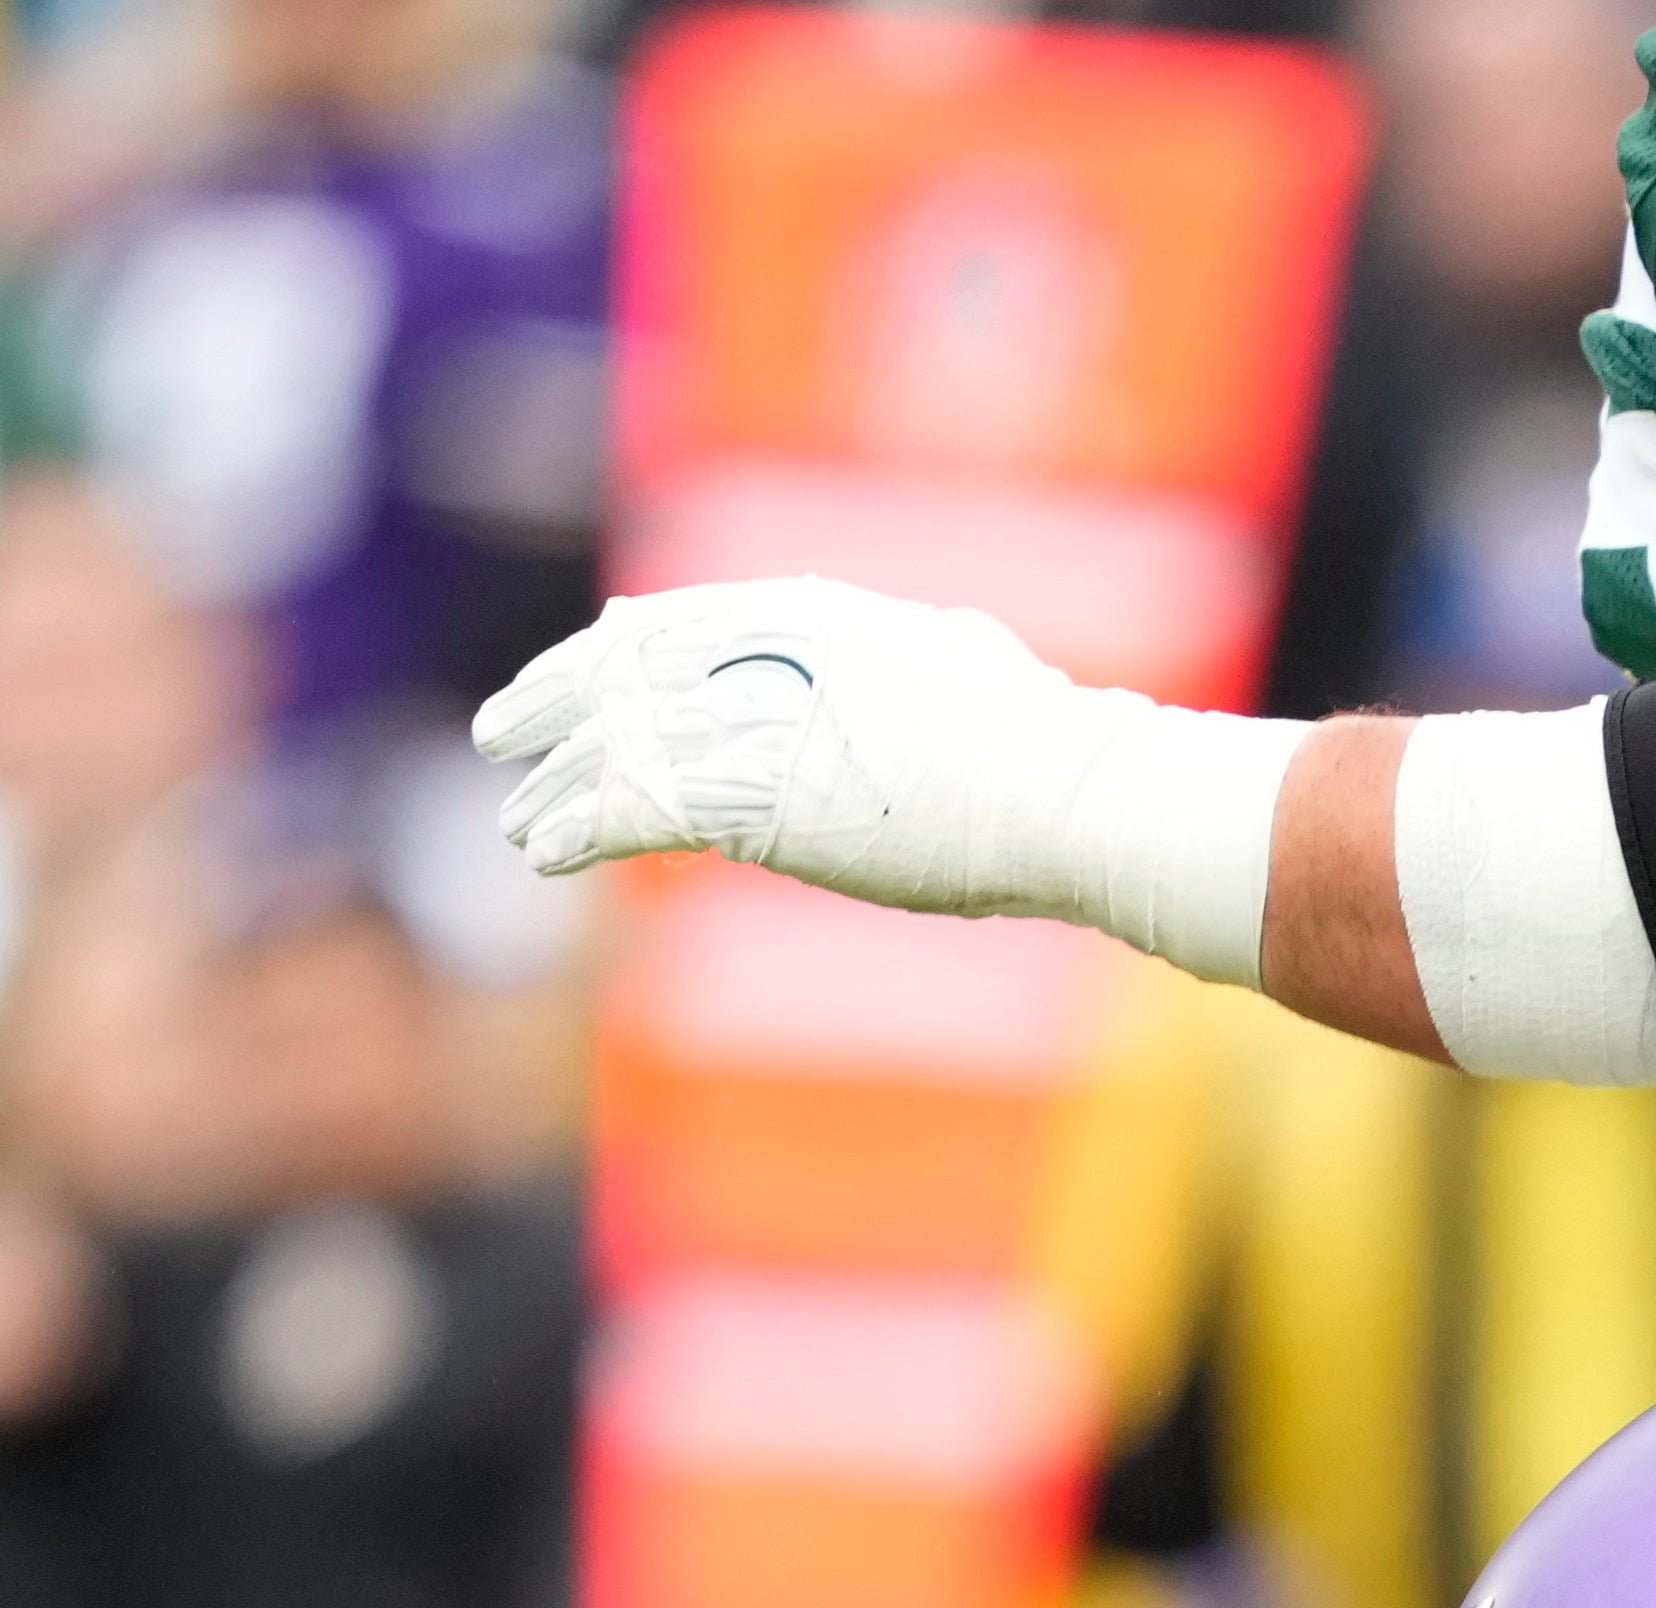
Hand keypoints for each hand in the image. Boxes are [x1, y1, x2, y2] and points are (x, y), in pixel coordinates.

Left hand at [472, 578, 1276, 974]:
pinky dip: (578, 830)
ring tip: (519, 821)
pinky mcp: (740, 795)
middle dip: (552, 699)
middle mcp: (759, 649)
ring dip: (555, 784)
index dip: (615, 647)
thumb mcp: (976, 665)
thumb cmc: (1045, 746)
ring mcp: (749, 719)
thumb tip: (961, 650)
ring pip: (611, 745)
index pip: (679, 617)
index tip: (582, 665)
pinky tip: (548, 857)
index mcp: (810, 612)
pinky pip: (626, 810)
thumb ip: (930, 655)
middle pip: (620, 667)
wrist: (1063, 790)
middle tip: (502, 732)